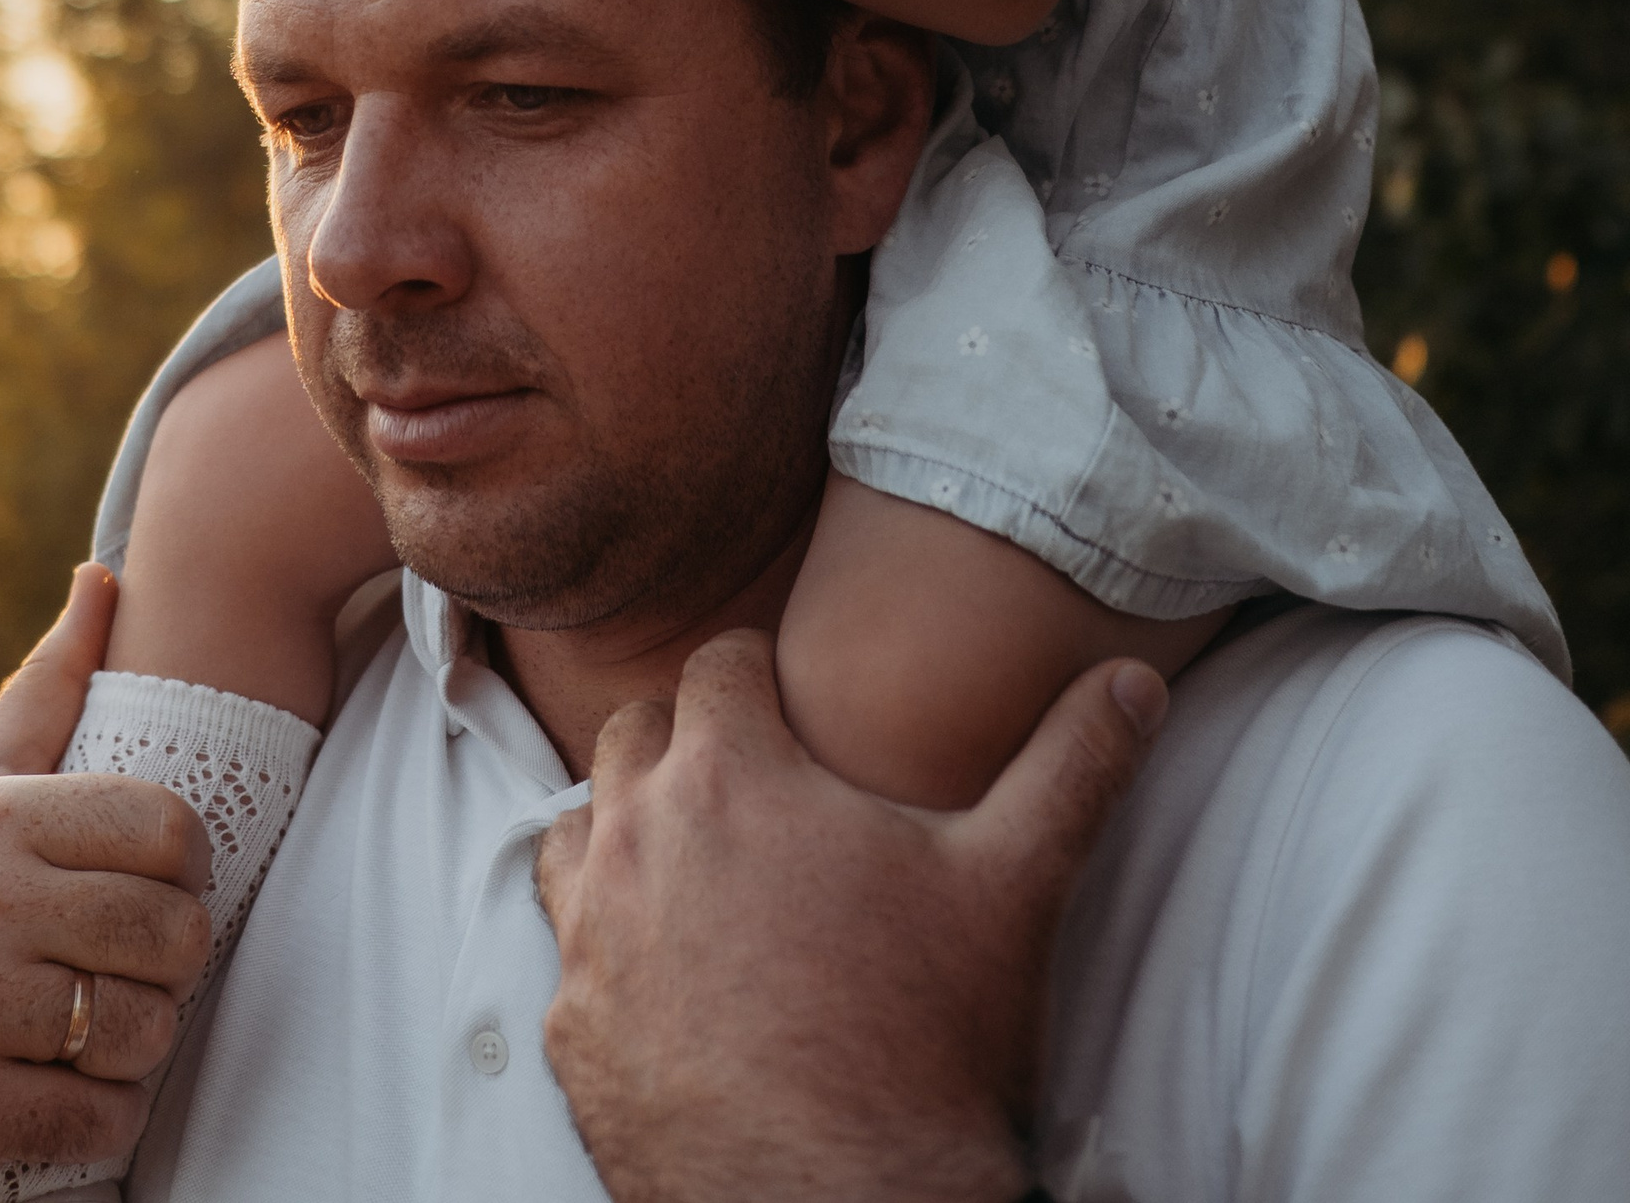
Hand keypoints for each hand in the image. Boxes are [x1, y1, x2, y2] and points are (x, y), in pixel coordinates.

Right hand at [0, 567, 212, 1202]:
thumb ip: (44, 689)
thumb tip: (103, 575)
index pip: (166, 829)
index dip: (187, 868)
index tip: (159, 888)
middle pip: (173, 932)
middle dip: (173, 961)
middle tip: (136, 966)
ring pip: (147, 1029)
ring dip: (142, 1041)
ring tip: (99, 1024)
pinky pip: (103, 1116)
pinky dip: (106, 1112)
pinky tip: (69, 1086)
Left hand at [536, 630, 1165, 1202]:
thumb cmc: (931, 1044)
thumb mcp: (1016, 886)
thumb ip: (1074, 763)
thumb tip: (1139, 680)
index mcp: (729, 774)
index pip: (720, 664)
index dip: (761, 674)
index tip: (792, 701)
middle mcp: (636, 838)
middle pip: (638, 735)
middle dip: (691, 742)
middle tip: (755, 781)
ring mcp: (591, 938)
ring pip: (582, 831)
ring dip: (630, 830)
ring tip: (701, 863)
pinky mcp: (572, 1032)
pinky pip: (569, 953)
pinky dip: (611, 946)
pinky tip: (669, 972)